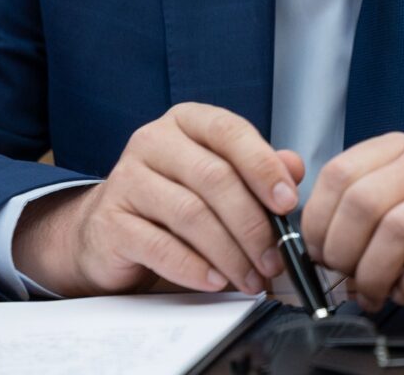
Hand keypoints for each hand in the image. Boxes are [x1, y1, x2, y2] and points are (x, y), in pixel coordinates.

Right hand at [13, 104, 303, 296]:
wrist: (110, 230)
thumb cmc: (174, 198)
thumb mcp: (220, 176)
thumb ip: (258, 170)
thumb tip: (293, 168)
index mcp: (187, 121)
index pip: (230, 132)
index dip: (263, 167)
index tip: (288, 202)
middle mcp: (153, 141)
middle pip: (214, 178)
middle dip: (252, 224)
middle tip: (274, 258)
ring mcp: (127, 180)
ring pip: (191, 214)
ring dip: (230, 253)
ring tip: (252, 278)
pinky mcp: (111, 222)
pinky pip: (160, 246)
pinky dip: (195, 268)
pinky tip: (216, 281)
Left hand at [300, 134, 403, 310]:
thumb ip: (363, 203)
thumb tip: (315, 242)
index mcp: (402, 150)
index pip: (339, 172)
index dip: (318, 219)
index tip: (317, 250)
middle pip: (363, 203)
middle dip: (343, 251)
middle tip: (344, 276)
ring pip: (397, 229)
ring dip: (374, 272)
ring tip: (373, 292)